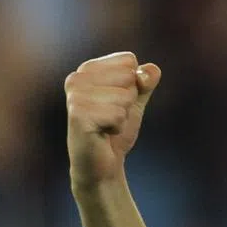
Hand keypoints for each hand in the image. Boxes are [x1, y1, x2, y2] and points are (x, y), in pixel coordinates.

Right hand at [65, 51, 160, 188]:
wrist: (103, 166)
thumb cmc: (116, 132)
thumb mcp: (135, 103)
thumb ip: (145, 83)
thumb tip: (151, 70)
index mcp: (88, 69)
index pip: (129, 60)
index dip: (134, 85)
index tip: (118, 104)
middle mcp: (77, 78)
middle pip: (129, 76)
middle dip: (129, 102)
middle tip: (112, 118)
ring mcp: (75, 96)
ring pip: (125, 96)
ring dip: (123, 117)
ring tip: (107, 126)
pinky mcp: (78, 114)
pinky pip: (118, 114)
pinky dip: (118, 127)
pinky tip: (103, 133)